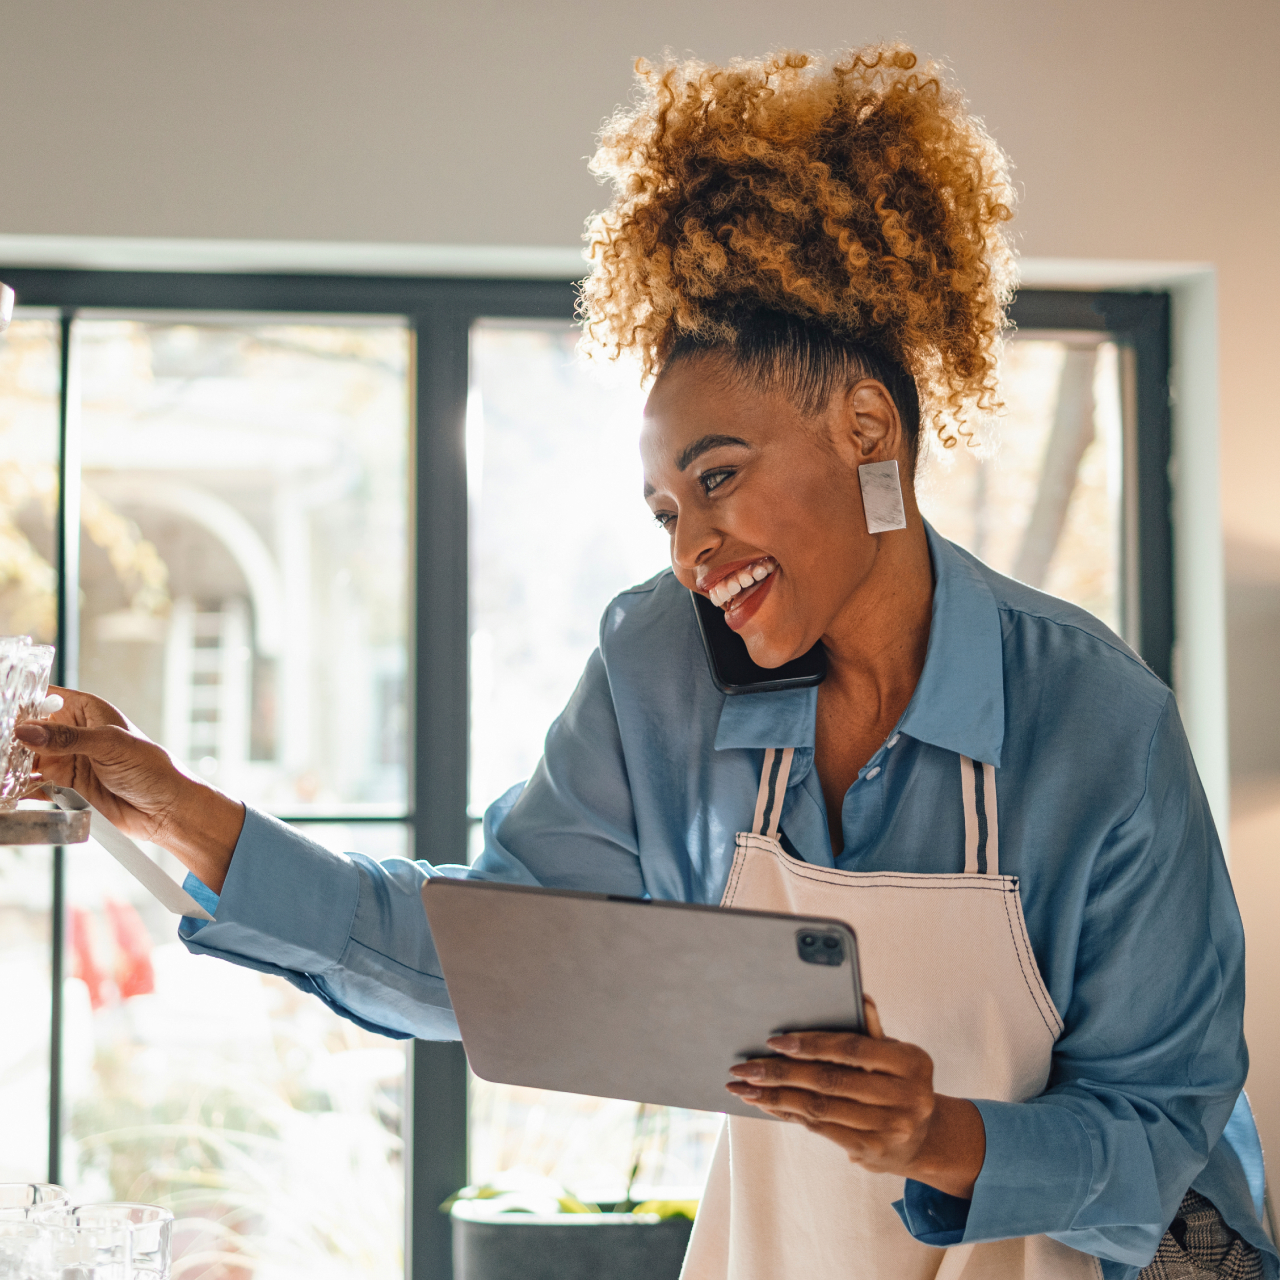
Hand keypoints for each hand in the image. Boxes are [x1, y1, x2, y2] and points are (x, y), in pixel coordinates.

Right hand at [16, 686, 244, 893]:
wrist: (166, 809)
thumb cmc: (151, 767)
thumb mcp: (109, 745)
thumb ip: (66, 738)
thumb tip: (26, 731)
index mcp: (86, 710)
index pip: (43, 698)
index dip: (19, 703)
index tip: (3, 715)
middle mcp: (72, 734)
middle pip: (28, 732)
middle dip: (10, 740)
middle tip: (0, 751)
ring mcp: (66, 761)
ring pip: (25, 760)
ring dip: (10, 766)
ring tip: (2, 773)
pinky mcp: (65, 788)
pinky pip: (33, 786)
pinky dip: (18, 789)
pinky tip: (8, 792)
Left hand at [725, 996, 985, 1198]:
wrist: (922, 1139)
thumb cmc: (899, 1082)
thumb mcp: (896, 1055)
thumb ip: (874, 1031)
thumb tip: (861, 997)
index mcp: (912, 1062)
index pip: (852, 1049)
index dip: (812, 1044)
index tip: (774, 1041)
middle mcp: (906, 1098)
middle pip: (830, 1081)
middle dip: (780, 1073)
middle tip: (744, 1067)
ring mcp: (890, 1128)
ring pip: (820, 1108)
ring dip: (776, 1097)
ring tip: (744, 1087)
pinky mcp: (872, 1151)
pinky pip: (821, 1129)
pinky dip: (789, 1114)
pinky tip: (766, 1104)